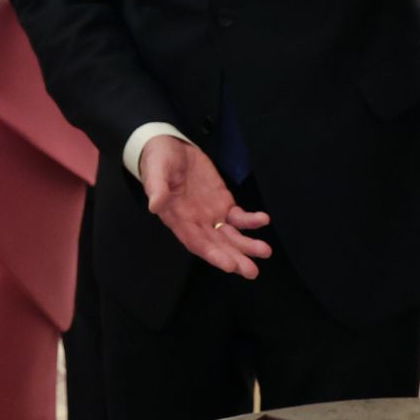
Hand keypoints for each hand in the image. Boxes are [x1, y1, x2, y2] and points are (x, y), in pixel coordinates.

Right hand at [138, 134, 270, 278]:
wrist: (170, 147)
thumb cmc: (158, 161)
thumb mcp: (155, 171)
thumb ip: (157, 188)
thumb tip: (154, 205)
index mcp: (178, 220)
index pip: (196, 243)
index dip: (213, 254)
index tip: (229, 265)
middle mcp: (196, 223)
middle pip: (217, 245)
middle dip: (234, 258)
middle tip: (251, 271)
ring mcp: (211, 214)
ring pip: (231, 236)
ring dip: (247, 245)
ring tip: (264, 251)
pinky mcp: (223, 202)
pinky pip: (239, 217)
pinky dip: (251, 221)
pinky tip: (263, 220)